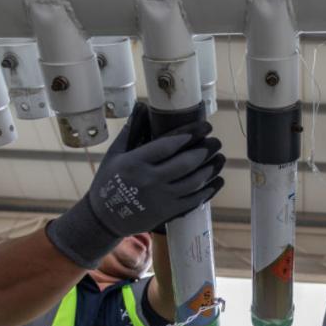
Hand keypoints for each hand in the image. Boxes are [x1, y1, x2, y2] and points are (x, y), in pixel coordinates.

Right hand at [47, 105, 225, 268]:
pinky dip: (209, 190)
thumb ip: (131, 131)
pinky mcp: (168, 213)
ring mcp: (161, 199)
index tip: (205, 127)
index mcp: (135, 163)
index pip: (167, 145)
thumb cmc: (108, 182)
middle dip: (205, 151)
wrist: (105, 218)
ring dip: (210, 169)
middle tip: (216, 142)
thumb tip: (142, 107)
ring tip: (221, 158)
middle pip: (185, 164)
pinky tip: (218, 180)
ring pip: (193, 182)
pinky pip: (193, 201)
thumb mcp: (114, 155)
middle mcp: (149, 180)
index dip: (189, 135)